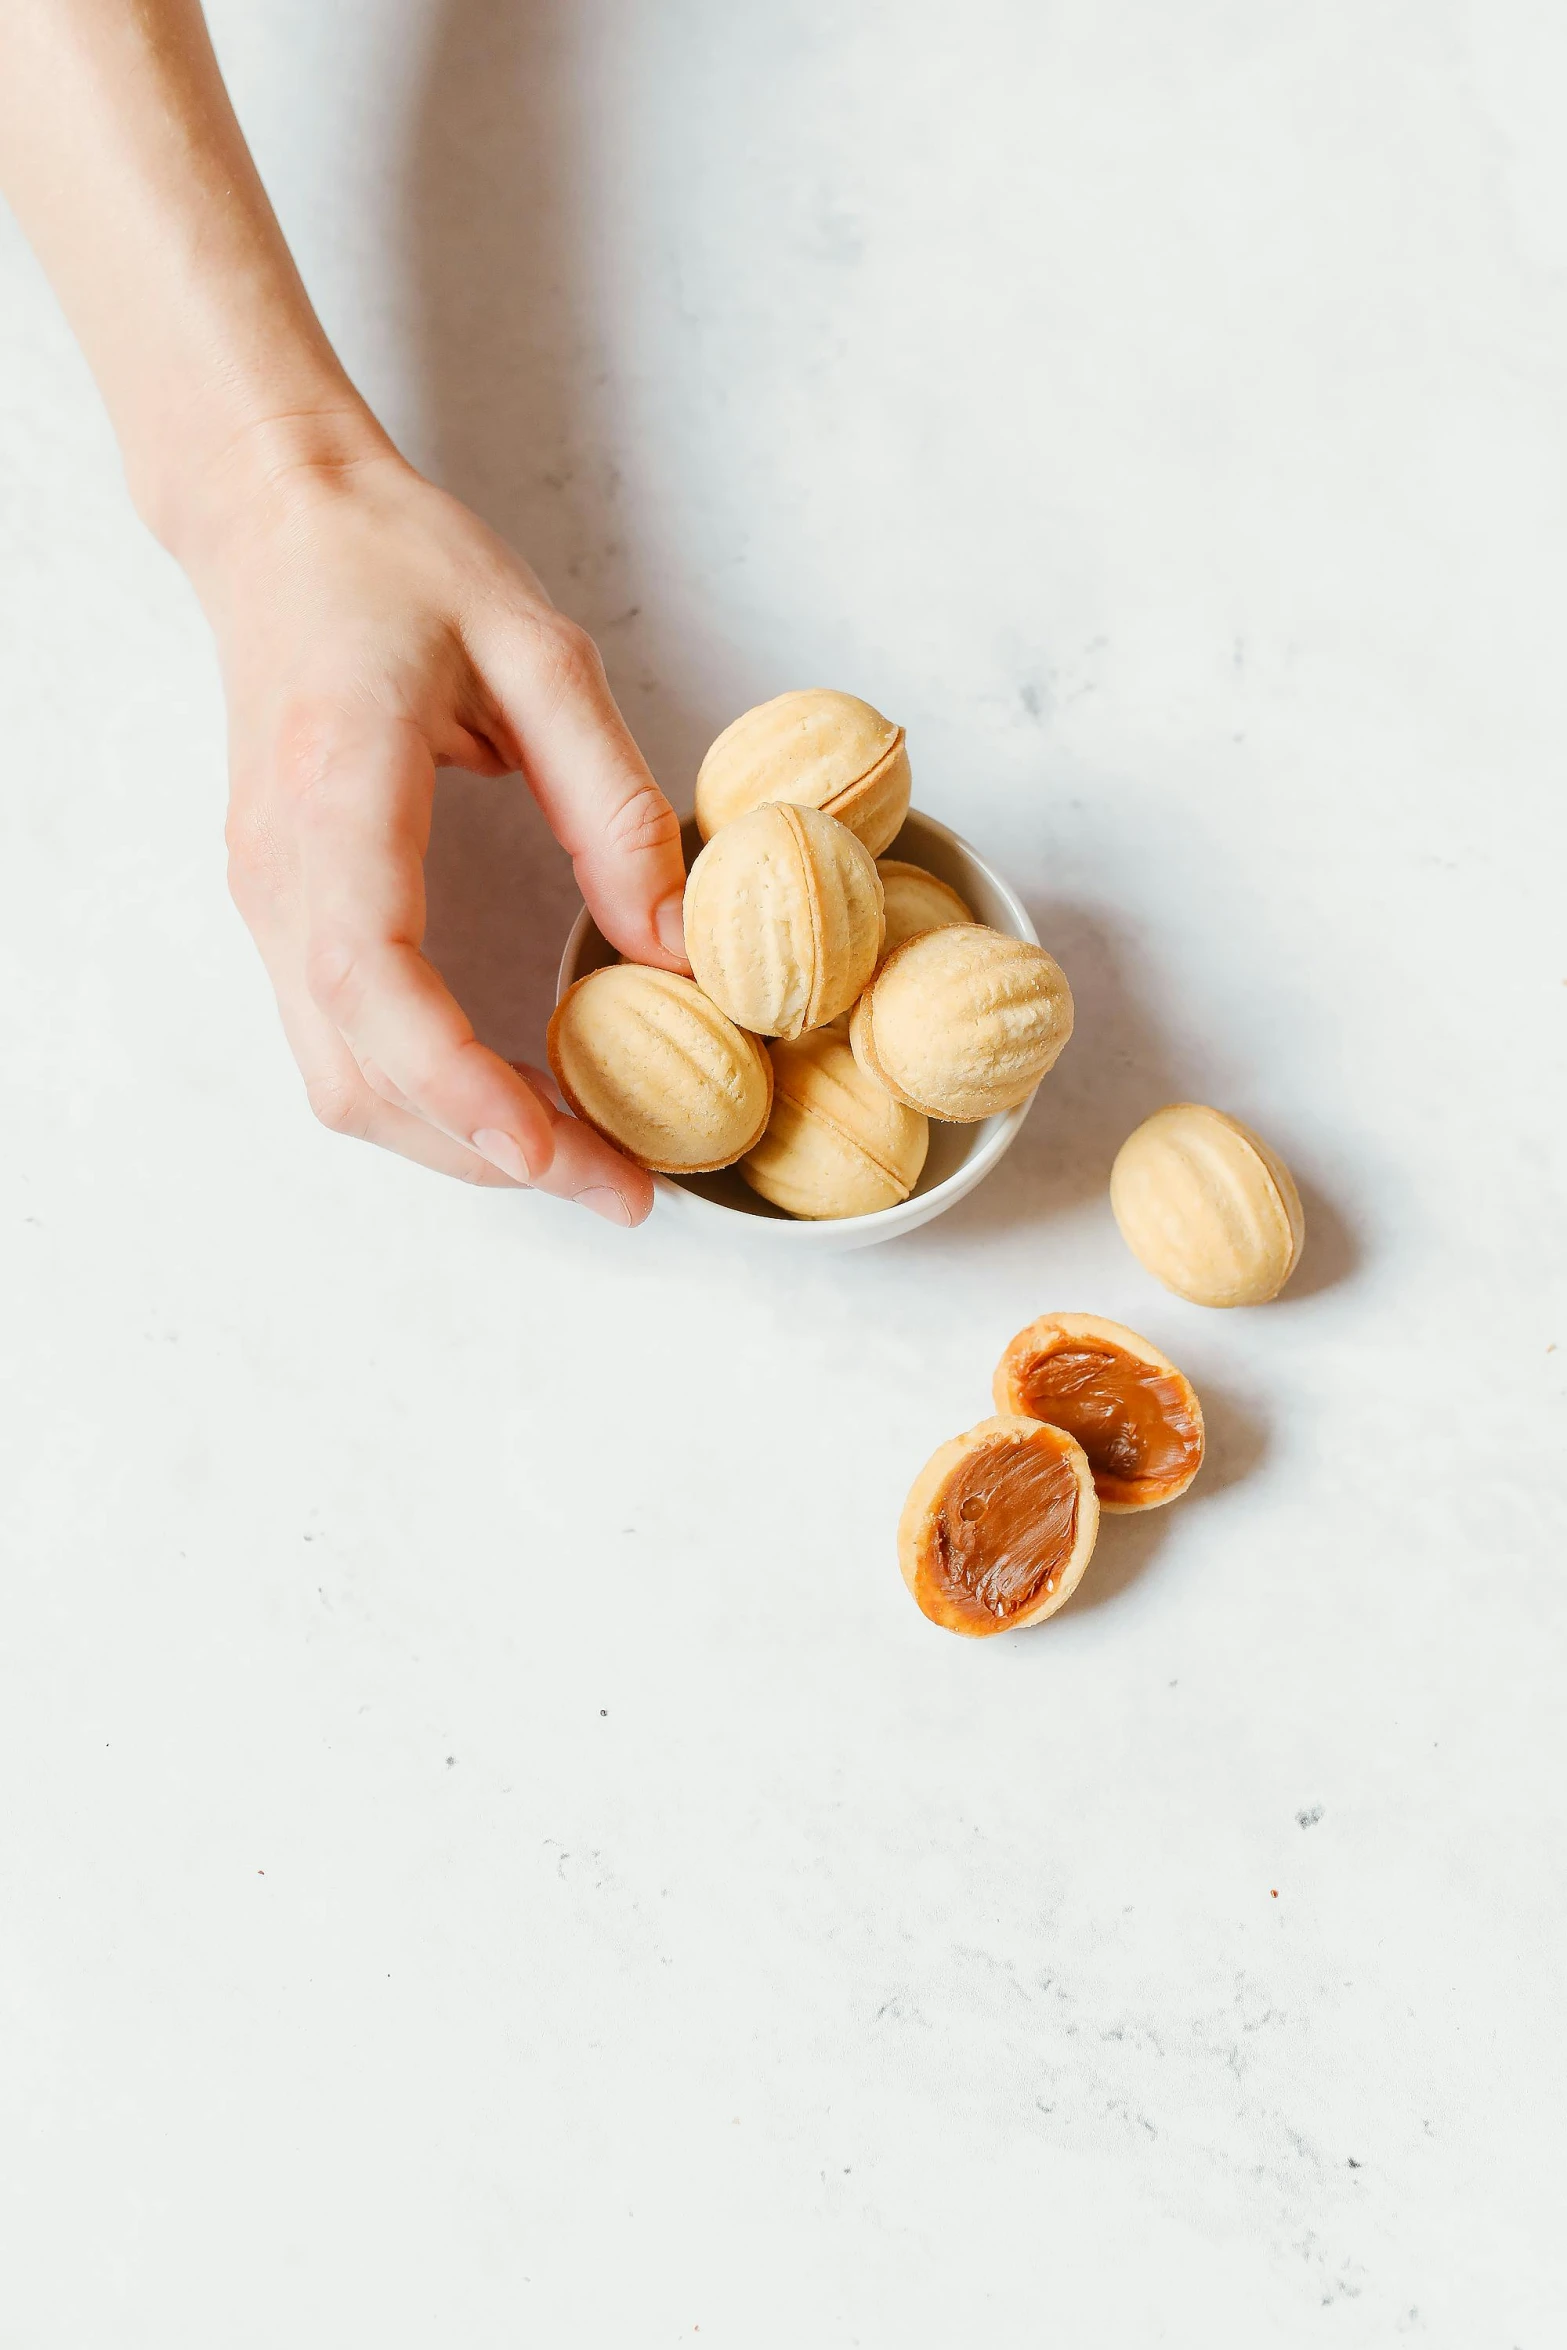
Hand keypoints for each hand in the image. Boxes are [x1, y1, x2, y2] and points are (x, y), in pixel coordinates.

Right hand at [201, 441, 688, 1223]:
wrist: (276, 523)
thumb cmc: (398, 565)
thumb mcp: (539, 652)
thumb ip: (613, 802)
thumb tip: (676, 948)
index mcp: (336, 795)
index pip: (374, 978)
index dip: (456, 1082)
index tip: (547, 1150)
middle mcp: (283, 872)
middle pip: (359, 1071)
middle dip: (489, 1152)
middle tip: (622, 1186)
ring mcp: (271, 902)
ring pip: (343, 1078)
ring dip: (458, 1141)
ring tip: (587, 1158)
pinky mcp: (288, 912)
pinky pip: (344, 1043)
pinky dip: (428, 1097)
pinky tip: (519, 1098)